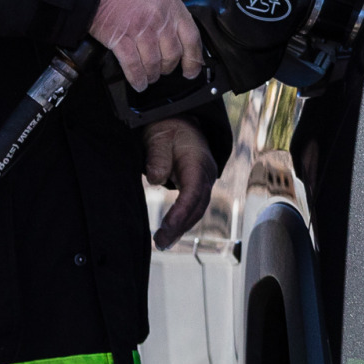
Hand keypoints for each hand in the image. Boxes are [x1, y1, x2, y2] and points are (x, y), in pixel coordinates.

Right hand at [91, 0, 202, 91]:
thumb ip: (168, 5)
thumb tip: (176, 20)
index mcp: (171, 5)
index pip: (191, 38)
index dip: (193, 59)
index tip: (192, 70)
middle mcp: (159, 18)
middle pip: (172, 55)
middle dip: (168, 68)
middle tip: (163, 71)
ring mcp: (140, 29)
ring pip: (153, 63)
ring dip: (152, 75)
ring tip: (149, 77)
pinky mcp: (120, 38)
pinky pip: (133, 65)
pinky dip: (137, 78)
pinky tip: (138, 82)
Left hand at [147, 117, 217, 249]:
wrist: (179, 121)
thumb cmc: (168, 128)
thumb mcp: (159, 136)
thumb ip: (157, 156)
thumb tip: (156, 179)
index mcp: (198, 162)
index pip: (193, 192)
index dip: (181, 212)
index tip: (167, 227)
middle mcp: (206, 175)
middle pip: (198, 206)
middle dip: (180, 227)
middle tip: (161, 242)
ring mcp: (204, 181)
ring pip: (197, 210)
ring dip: (181, 228)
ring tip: (162, 242)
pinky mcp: (197, 186)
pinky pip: (193, 207)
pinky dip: (183, 221)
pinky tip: (170, 232)